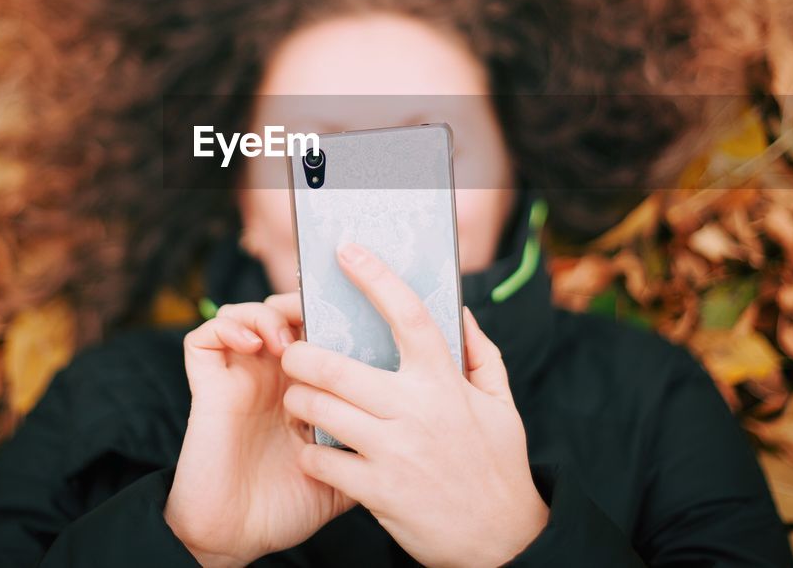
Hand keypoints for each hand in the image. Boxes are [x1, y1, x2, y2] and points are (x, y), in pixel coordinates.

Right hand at [165, 298, 354, 566]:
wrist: (237, 538)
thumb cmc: (286, 507)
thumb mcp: (345, 470)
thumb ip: (370, 441)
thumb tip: (416, 421)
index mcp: (304, 388)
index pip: (317, 332)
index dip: (333, 315)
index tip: (359, 317)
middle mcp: (270, 376)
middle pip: (284, 311)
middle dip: (303, 304)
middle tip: (321, 319)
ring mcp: (238, 377)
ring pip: (247, 312)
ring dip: (269, 313)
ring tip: (288, 339)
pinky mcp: (208, 385)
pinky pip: (206, 336)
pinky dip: (230, 326)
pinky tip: (256, 346)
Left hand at [279, 243, 548, 567]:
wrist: (501, 541)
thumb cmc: (496, 465)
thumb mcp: (500, 405)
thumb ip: (480, 354)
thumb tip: (460, 312)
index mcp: (446, 383)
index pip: (409, 316)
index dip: (376, 279)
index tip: (349, 253)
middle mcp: (418, 411)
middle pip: (337, 367)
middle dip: (301, 355)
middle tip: (291, 352)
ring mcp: (396, 452)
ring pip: (319, 410)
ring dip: (298, 402)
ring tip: (299, 401)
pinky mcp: (378, 491)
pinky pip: (322, 459)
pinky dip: (310, 451)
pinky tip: (315, 449)